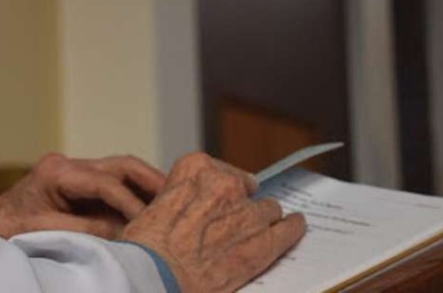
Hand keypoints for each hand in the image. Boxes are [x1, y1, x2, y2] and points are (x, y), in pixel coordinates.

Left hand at [0, 152, 167, 238]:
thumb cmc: (9, 231)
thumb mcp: (46, 232)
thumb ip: (87, 229)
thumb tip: (126, 230)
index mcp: (57, 171)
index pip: (107, 183)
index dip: (132, 204)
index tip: (151, 224)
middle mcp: (68, 165)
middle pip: (121, 165)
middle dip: (151, 181)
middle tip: (178, 199)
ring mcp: (75, 172)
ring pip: (121, 171)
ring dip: (146, 186)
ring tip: (171, 203)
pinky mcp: (79, 183)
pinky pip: (113, 184)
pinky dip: (134, 194)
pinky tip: (150, 209)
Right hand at [121, 152, 304, 292]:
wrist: (156, 275)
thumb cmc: (148, 246)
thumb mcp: (155, 204)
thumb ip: (181, 197)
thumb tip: (191, 209)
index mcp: (195, 167)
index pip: (220, 169)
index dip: (220, 189)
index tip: (218, 199)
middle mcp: (225, 183)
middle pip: (246, 188)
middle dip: (241, 203)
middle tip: (229, 222)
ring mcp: (248, 213)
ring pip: (268, 208)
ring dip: (262, 219)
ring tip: (257, 231)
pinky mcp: (263, 242)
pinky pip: (288, 230)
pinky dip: (292, 228)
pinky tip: (295, 226)